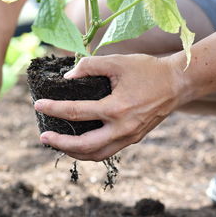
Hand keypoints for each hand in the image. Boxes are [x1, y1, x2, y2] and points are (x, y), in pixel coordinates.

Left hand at [34, 54, 183, 160]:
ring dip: (75, 152)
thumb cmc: (148, 70)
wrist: (178, 84)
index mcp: (116, 108)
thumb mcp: (118, 62)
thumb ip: (90, 66)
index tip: (38, 105)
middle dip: (60, 143)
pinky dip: (91, 151)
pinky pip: (108, 151)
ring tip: (59, 144)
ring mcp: (129, 137)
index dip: (54, 109)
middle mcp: (122, 128)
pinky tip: (80, 144)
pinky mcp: (134, 138)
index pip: (76, 112)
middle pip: (84, 146)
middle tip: (43, 137)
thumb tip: (67, 76)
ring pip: (97, 155)